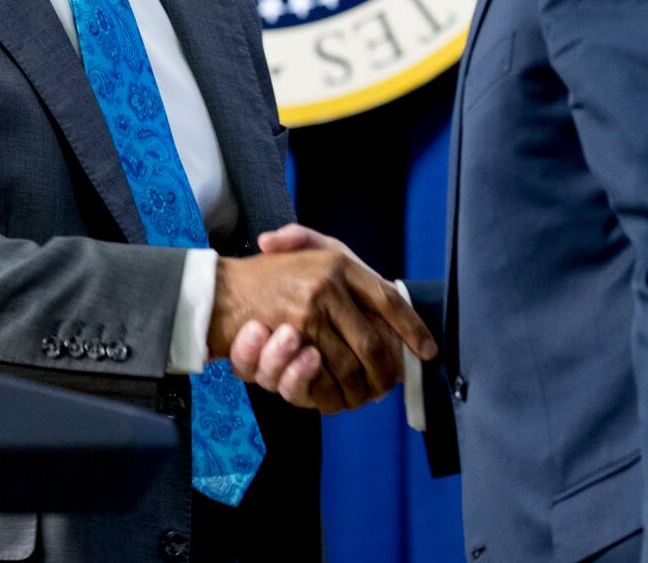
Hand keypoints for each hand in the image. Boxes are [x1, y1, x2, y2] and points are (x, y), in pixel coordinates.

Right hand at [210, 225, 435, 412]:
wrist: (220, 291)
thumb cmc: (268, 274)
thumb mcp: (304, 248)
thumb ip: (347, 260)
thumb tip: (382, 291)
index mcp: (338, 263)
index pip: (387, 299)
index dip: (412, 328)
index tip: (428, 350)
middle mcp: (327, 286)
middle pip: (373, 342)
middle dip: (386, 370)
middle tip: (391, 385)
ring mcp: (308, 314)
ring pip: (351, 365)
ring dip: (362, 388)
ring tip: (367, 396)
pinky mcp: (290, 339)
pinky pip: (324, 377)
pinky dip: (335, 393)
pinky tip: (341, 398)